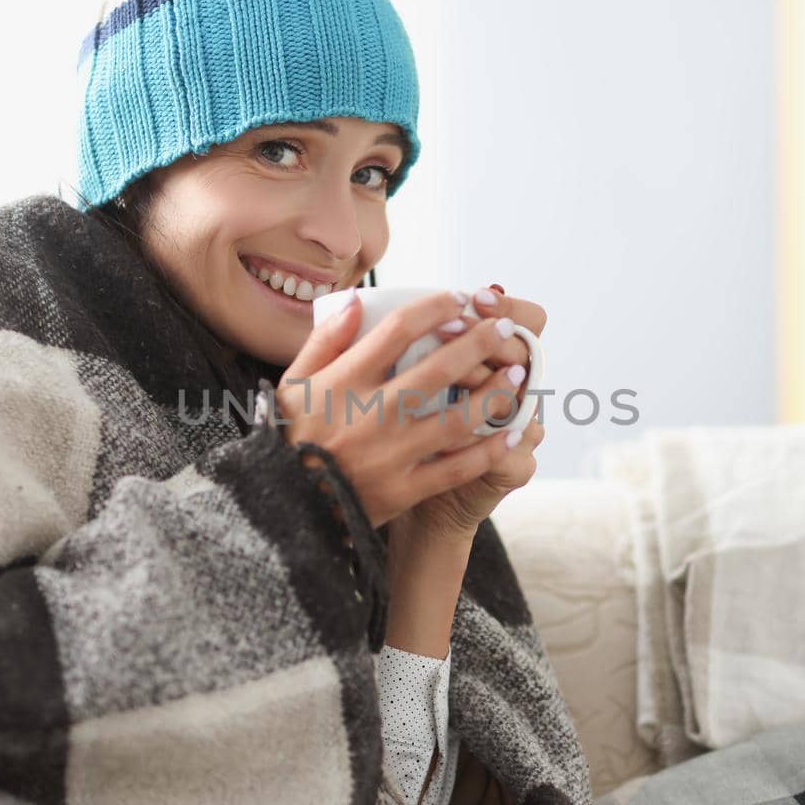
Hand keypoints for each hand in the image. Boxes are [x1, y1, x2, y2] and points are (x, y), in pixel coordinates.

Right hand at [276, 290, 529, 529]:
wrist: (287, 505)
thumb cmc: (293, 437)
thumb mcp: (293, 383)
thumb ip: (324, 340)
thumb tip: (356, 300)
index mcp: (345, 382)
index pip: (398, 330)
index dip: (435, 309)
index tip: (458, 299)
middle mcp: (372, 414)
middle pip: (438, 369)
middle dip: (479, 342)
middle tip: (503, 327)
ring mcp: (391, 454)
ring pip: (457, 419)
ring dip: (494, 394)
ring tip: (517, 375)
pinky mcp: (404, 489)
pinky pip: (457, 468)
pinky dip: (489, 450)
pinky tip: (512, 433)